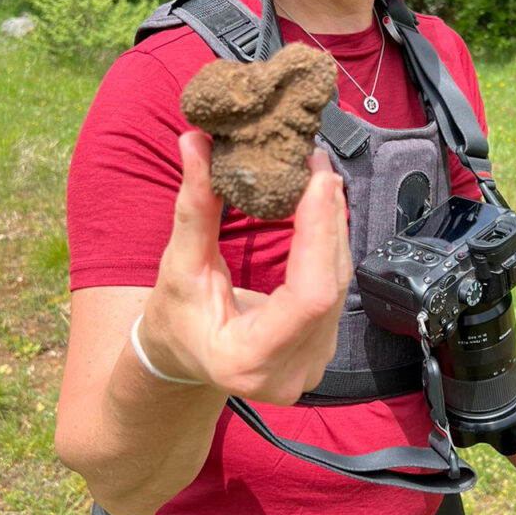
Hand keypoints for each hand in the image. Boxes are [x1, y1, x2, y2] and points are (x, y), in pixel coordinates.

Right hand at [139, 131, 351, 404]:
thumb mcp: (180, 265)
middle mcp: (291, 372)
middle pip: (331, 284)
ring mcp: (313, 363)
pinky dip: (329, 243)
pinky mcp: (323, 344)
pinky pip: (338, 286)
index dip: (319, 233)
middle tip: (316, 162)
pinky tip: (321, 208)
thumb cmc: (175, 317)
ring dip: (333, 225)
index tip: (317, 180)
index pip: (309, 296)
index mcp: (250, 360)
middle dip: (328, 217)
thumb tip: (196, 142)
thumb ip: (196, 206)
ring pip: (341, 282)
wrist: (183, 358)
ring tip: (317, 175)